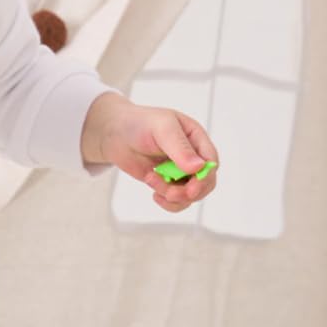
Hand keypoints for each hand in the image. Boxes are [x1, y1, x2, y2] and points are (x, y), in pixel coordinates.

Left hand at [84, 92, 219, 211]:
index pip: (211, 161)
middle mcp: (192, 156)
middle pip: (205, 183)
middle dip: (190, 192)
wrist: (115, 134)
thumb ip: (180, 148)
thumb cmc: (139, 123)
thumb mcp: (162, 129)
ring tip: (152, 181)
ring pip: (191, 195)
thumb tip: (199, 166)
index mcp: (196, 138)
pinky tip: (155, 194)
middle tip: (170, 193)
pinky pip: (177, 201)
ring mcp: (180, 171)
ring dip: (174, 197)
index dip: (205, 177)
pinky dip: (168, 203)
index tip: (191, 187)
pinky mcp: (168, 183)